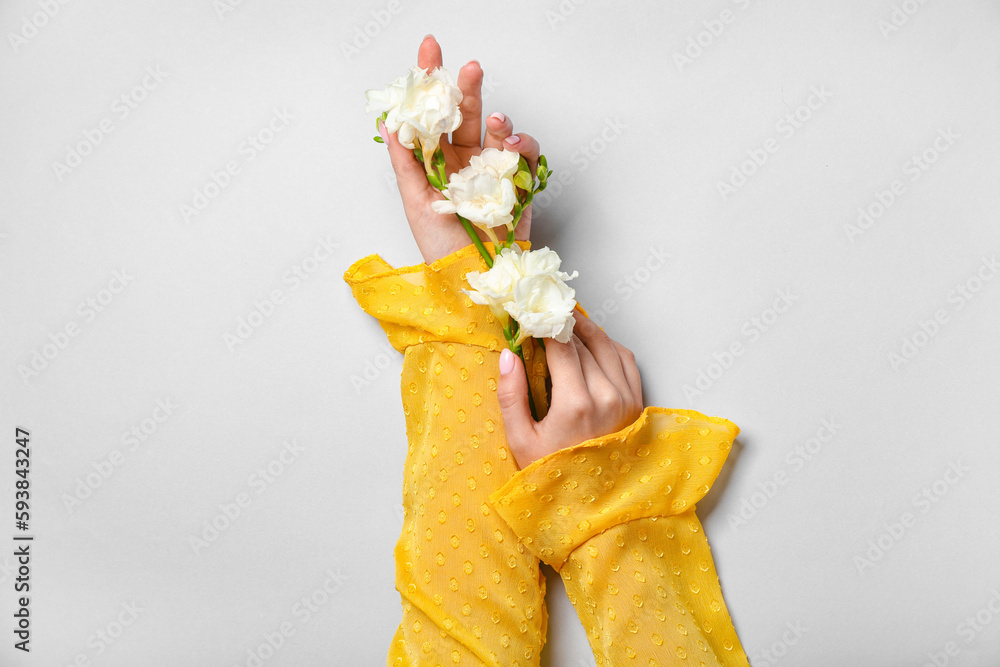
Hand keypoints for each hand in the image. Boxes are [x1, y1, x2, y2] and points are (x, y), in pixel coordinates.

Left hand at [380, 35, 540, 264]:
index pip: (431, 114)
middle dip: (467, 86)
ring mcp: (491, 169)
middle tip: (470, 68)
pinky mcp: (518, 183)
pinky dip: (522, 143)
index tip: (430, 49)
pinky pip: (524, 153)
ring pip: (496, 128)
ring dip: (495, 118)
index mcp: (435, 161)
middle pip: (464, 113)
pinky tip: (511, 143)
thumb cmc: (441, 248)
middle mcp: (463, 160)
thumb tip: (387, 124)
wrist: (472, 281)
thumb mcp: (415, 203)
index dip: (431, 81)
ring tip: (493, 120)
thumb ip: (404, 163)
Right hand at [496, 312, 643, 469]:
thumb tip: (507, 355)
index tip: (533, 314)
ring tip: (568, 323)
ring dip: (587, 330)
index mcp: (575, 403)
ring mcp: (626, 398)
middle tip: (546, 316)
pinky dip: (609, 345)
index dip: (546, 324)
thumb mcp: (521, 441)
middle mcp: (606, 395)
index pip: (561, 344)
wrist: (595, 509)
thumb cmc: (553, 476)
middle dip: (563, 325)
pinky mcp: (637, 403)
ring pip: (607, 345)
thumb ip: (511, 395)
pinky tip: (593, 344)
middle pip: (584, 341)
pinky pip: (625, 359)